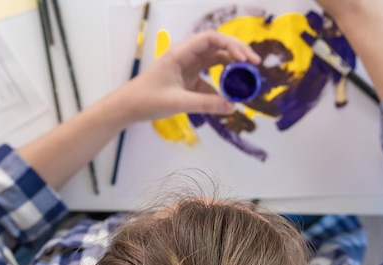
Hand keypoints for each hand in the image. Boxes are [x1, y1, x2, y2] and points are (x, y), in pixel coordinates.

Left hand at [118, 30, 260, 121]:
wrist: (128, 107)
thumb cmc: (146, 100)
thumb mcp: (178, 102)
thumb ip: (206, 104)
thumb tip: (232, 107)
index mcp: (181, 53)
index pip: (211, 39)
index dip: (231, 45)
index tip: (245, 58)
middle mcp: (185, 56)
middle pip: (217, 46)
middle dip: (236, 52)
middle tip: (254, 64)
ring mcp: (187, 67)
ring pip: (214, 61)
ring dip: (231, 67)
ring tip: (247, 76)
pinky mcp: (187, 80)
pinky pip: (209, 79)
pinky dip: (220, 85)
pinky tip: (228, 97)